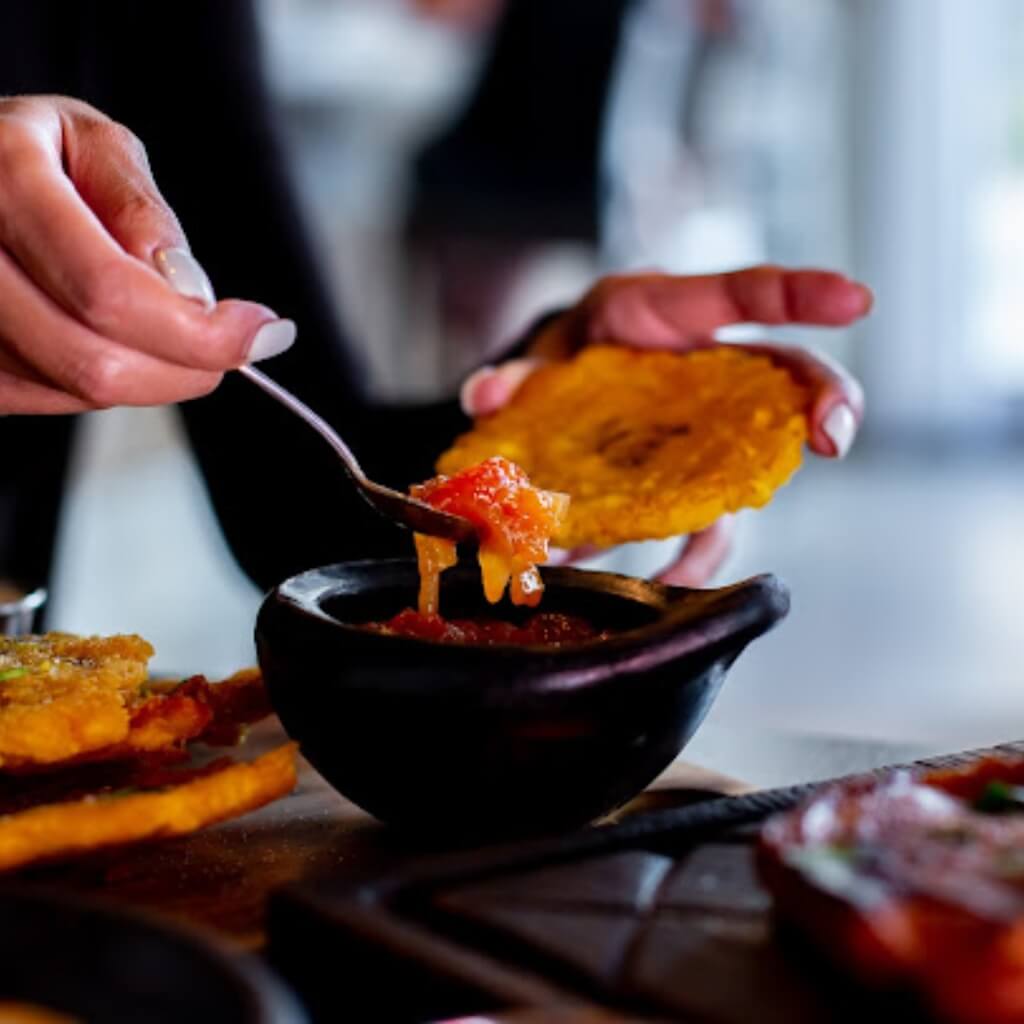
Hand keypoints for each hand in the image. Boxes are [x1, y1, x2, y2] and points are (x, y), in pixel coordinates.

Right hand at [0, 95, 294, 413]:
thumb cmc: (28, 153)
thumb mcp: (91, 145)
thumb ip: (141, 212)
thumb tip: (190, 292)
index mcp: (4, 183)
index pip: (111, 293)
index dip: (200, 332)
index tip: (262, 333)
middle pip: (96, 364)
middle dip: (187, 367)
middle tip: (229, 342)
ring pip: (78, 392)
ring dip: (151, 373)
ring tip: (161, 322)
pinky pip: (52, 401)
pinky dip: (108, 380)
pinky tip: (114, 337)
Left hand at [460, 266, 870, 585]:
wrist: (559, 393)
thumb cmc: (567, 355)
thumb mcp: (542, 355)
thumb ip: (518, 374)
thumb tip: (486, 393)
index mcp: (666, 314)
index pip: (743, 293)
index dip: (800, 292)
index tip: (854, 300)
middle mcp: (705, 370)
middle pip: (784, 375)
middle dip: (821, 399)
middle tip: (836, 433)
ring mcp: (707, 427)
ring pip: (757, 455)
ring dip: (761, 488)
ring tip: (740, 527)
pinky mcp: (691, 479)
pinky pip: (709, 516)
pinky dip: (695, 552)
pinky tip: (671, 581)